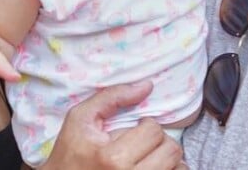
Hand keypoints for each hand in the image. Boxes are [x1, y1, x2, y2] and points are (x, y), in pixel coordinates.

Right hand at [41, 81, 185, 169]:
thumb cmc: (69, 152)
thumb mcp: (81, 118)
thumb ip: (112, 97)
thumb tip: (147, 85)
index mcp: (114, 158)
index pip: (154, 130)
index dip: (146, 124)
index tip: (136, 128)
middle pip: (171, 151)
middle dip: (159, 141)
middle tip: (143, 142)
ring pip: (178, 169)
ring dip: (166, 158)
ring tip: (148, 156)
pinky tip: (152, 166)